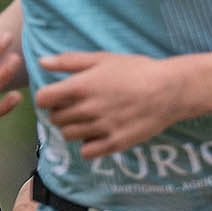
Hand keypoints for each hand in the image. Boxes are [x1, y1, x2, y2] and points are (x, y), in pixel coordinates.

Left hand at [34, 51, 189, 158]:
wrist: (169, 89)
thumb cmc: (135, 70)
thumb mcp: (102, 58)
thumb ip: (69, 61)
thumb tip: (42, 62)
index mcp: (81, 86)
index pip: (43, 99)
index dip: (47, 97)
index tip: (56, 95)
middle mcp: (88, 109)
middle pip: (54, 118)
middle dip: (60, 112)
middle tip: (75, 106)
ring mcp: (101, 128)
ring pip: (68, 135)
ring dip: (72, 128)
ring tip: (87, 119)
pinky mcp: (115, 143)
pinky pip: (87, 152)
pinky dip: (88, 145)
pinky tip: (97, 134)